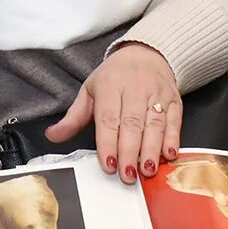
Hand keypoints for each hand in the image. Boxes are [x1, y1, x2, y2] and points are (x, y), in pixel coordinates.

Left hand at [44, 43, 182, 182]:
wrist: (146, 53)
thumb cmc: (115, 76)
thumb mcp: (90, 91)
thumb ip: (73, 117)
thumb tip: (53, 135)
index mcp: (110, 86)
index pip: (108, 118)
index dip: (108, 143)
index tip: (108, 164)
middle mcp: (135, 88)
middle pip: (132, 124)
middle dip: (129, 152)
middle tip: (127, 175)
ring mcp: (157, 93)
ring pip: (154, 124)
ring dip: (151, 149)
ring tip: (147, 170)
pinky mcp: (174, 100)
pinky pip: (174, 120)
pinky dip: (173, 138)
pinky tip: (169, 154)